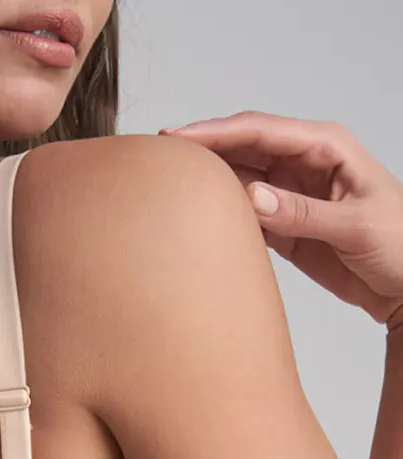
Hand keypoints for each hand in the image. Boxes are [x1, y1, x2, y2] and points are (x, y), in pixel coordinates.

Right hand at [159, 111, 402, 330]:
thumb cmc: (399, 244)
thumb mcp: (354, 226)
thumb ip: (302, 213)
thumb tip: (251, 197)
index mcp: (327, 147)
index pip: (262, 131)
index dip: (217, 133)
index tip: (179, 139)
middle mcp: (305, 163)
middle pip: (244, 147)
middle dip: (205, 149)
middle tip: (163, 157)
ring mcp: (291, 193)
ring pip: (240, 178)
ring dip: (210, 181)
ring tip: (172, 185)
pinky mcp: (284, 224)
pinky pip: (245, 213)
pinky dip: (222, 214)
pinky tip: (198, 217)